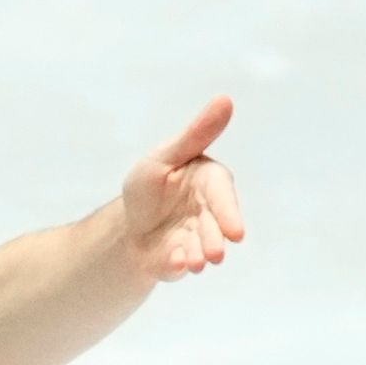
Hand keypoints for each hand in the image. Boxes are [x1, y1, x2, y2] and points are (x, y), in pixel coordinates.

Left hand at [119, 96, 245, 280]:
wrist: (129, 224)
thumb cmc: (150, 185)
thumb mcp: (165, 156)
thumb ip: (196, 135)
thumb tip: (225, 99)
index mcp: (209, 183)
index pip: (221, 195)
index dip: (228, 213)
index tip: (236, 232)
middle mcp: (208, 213)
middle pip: (214, 227)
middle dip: (214, 240)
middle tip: (215, 255)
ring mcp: (195, 239)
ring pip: (201, 249)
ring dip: (199, 256)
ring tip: (195, 263)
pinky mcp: (179, 259)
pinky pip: (179, 265)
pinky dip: (177, 265)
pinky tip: (176, 265)